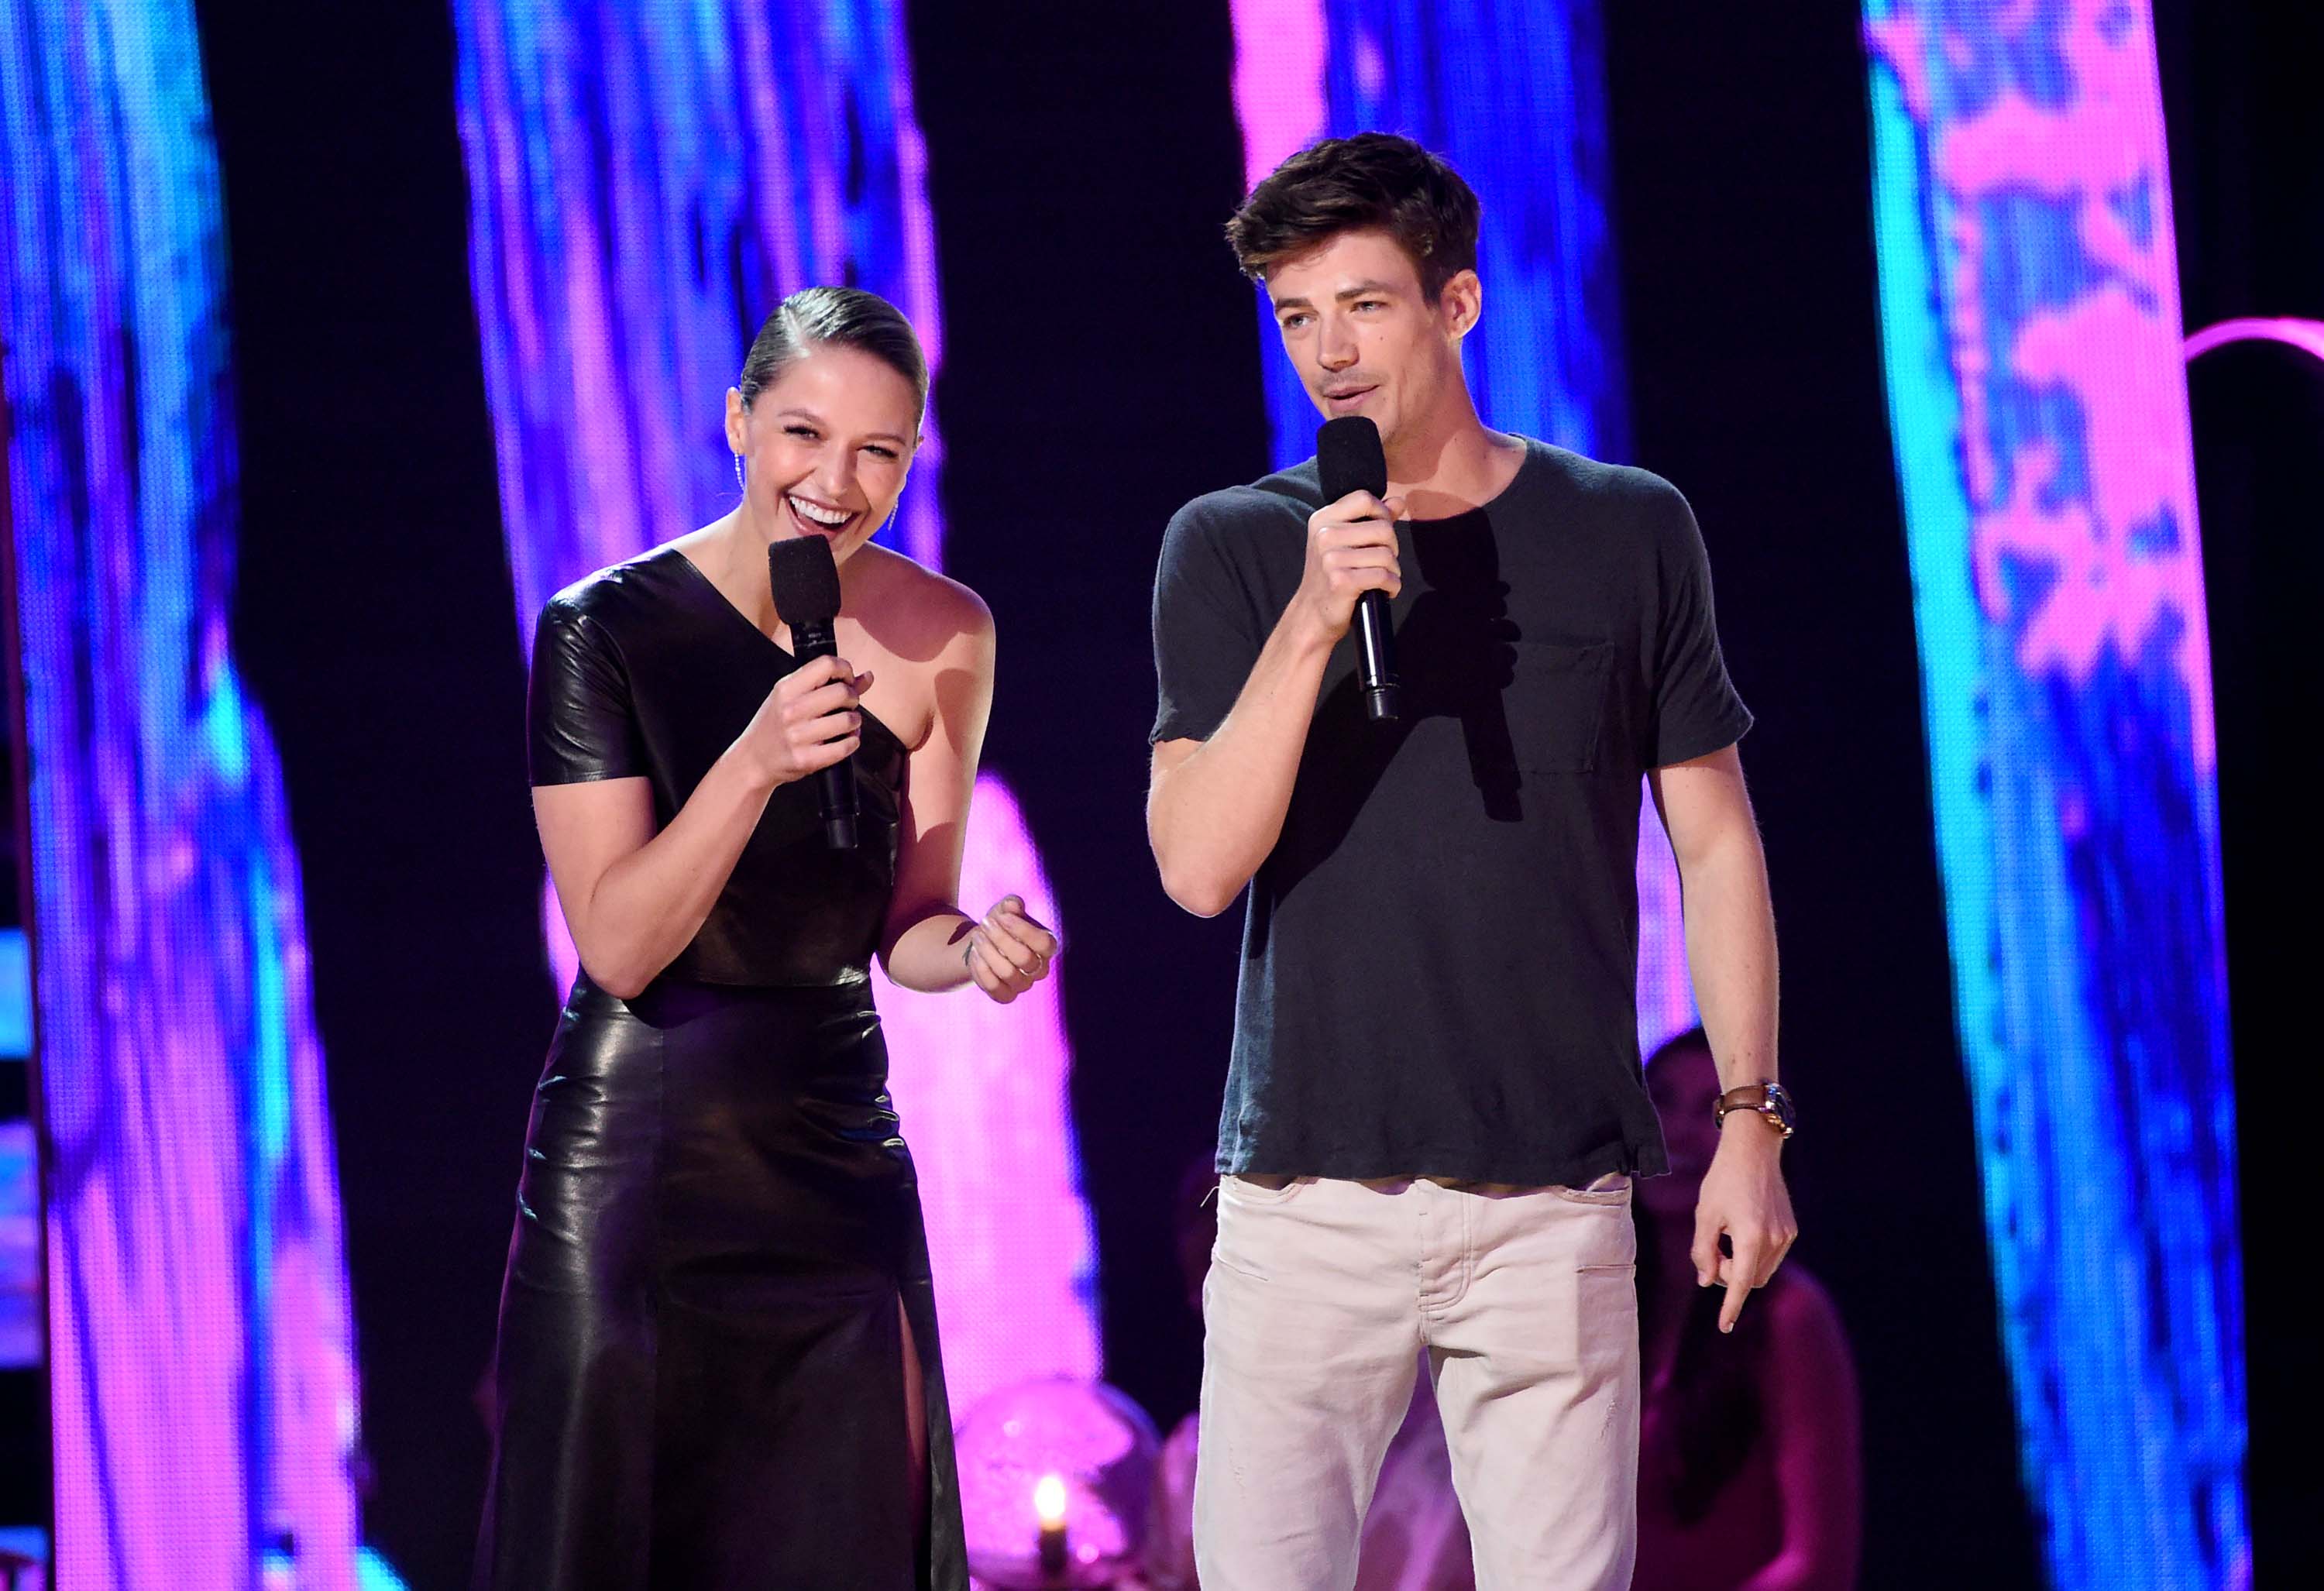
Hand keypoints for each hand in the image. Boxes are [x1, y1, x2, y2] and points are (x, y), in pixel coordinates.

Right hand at [740, 655, 871, 788]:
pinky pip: (844, 747)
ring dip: (855, 721)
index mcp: (786, 689)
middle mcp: (791, 710)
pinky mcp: (805, 759)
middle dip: (853, 697)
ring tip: (848, 723)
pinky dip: (852, 742)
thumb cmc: (775, 725)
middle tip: (848, 704)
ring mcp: (797, 736)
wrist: (753, 760)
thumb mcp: (791, 697)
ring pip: (847, 720)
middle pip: (842, 692)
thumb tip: (867, 677)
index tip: (846, 679)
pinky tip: (847, 740)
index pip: (826, 665)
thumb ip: (827, 684)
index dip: (845, 669)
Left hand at [962, 894, 1059, 1004]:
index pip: (1044, 943)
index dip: (1023, 930)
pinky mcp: (1006, 995)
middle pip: (1024, 958)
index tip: (1002, 916)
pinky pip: (994, 987)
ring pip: (1007, 973)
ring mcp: (1023, 984)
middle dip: (1000, 938)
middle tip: (984, 923)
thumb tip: (1013, 905)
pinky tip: (975, 954)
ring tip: (977, 936)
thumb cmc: (1001, 925)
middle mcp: (1040, 969)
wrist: (985, 944)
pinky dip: (981, 969)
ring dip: (988, 951)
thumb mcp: (1005, 910)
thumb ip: (1011, 905)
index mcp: (1047, 946)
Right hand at [1293, 489, 1404, 646]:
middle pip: (1383, 528)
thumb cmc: (1331, 576)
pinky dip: (1392, 585)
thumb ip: (1372, 519)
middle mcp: (1324, 535)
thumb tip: (1398, 501)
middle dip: (1392, 547)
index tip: (1381, 534)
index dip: (1382, 513)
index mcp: (1323, 519)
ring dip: (1393, 570)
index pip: (1364, 498)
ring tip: (1383, 578)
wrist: (1312, 615)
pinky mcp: (1341, 581)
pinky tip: (1384, 591)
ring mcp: (1331, 558)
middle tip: (1384, 562)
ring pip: (1386, 554)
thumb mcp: (1345, 542)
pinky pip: (1383, 576)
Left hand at [1691, 1117, 1797, 1331]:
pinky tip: (1739, 1232)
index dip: (1730, 1307)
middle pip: (1750, 1279)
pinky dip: (1753, 1255)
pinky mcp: (1790, 1229)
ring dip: (1741, 1266)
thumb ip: (1703, 1251)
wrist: (1753, 1150)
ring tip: (1724, 1240)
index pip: (1739, 1283)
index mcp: (1751, 1237)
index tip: (1724, 1326)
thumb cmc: (1723, 1180)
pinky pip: (1771, 1255)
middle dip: (1728, 1277)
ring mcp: (1786, 1235)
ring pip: (1761, 1269)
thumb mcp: (1705, 1215)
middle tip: (1710, 1255)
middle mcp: (1774, 1240)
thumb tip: (1705, 1282)